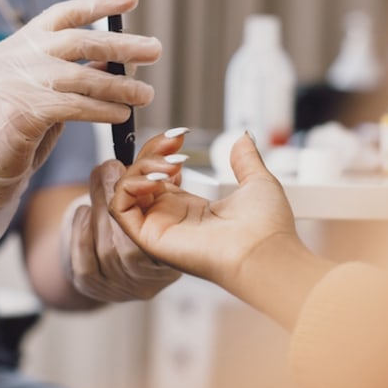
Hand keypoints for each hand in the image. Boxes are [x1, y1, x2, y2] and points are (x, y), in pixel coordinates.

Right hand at [0, 0, 160, 241]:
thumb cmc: (14, 134)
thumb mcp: (43, 95)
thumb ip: (73, 75)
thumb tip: (119, 62)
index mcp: (17, 46)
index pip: (61, 14)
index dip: (97, 3)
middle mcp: (11, 57)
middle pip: (76, 40)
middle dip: (120, 44)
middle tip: (155, 49)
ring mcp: (11, 82)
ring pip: (78, 75)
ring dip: (119, 86)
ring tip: (147, 94)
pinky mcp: (18, 112)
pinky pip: (72, 106)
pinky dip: (102, 110)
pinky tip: (121, 116)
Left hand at [65, 143, 184, 300]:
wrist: (121, 254)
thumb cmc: (148, 216)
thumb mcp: (163, 192)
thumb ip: (164, 170)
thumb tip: (172, 138)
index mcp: (176, 257)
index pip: (159, 236)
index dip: (147, 202)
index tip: (142, 172)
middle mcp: (149, 279)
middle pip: (127, 244)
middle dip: (116, 198)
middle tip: (110, 166)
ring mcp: (121, 287)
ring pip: (105, 250)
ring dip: (98, 208)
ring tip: (100, 180)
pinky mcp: (93, 286)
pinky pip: (83, 263)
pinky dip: (81, 233)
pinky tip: (85, 212)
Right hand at [110, 131, 299, 286]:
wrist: (266, 252)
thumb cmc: (267, 229)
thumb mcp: (256, 182)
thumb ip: (245, 160)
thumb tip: (243, 138)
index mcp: (192, 208)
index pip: (159, 175)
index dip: (162, 151)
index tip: (180, 134)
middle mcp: (172, 218)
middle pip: (140, 178)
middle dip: (151, 152)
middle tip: (174, 143)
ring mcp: (159, 228)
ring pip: (127, 190)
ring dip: (140, 167)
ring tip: (169, 164)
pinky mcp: (150, 238)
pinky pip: (120, 209)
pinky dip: (129, 186)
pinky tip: (156, 178)